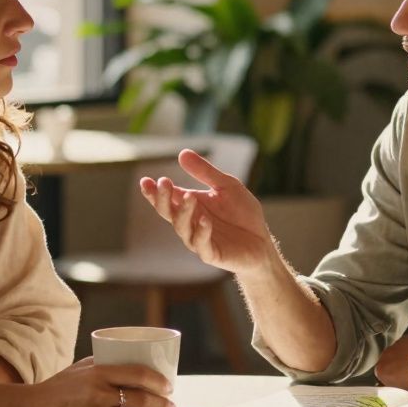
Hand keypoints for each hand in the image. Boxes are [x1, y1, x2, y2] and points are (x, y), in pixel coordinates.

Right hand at [22, 357, 174, 406]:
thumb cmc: (59, 386)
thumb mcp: (82, 367)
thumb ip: (106, 365)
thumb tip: (137, 364)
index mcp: (97, 373)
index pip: (137, 374)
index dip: (158, 381)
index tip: (168, 386)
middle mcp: (98, 394)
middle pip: (141, 400)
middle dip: (162, 405)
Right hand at [141, 149, 277, 276]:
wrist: (261, 241)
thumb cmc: (242, 213)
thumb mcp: (226, 186)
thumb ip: (205, 172)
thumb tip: (182, 153)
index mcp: (190, 206)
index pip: (168, 198)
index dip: (154, 191)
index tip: (146, 180)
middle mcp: (190, 222)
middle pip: (169, 213)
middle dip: (163, 199)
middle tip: (164, 183)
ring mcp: (199, 239)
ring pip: (183, 228)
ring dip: (184, 213)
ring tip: (190, 196)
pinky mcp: (211, 253)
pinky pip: (202, 244)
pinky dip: (202, 232)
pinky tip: (205, 220)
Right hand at [375, 332, 407, 393]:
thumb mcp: (402, 391)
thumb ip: (394, 385)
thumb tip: (397, 385)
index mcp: (381, 368)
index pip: (382, 371)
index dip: (391, 375)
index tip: (398, 380)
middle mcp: (387, 353)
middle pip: (390, 358)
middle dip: (397, 363)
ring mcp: (400, 343)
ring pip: (402, 349)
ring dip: (407, 354)